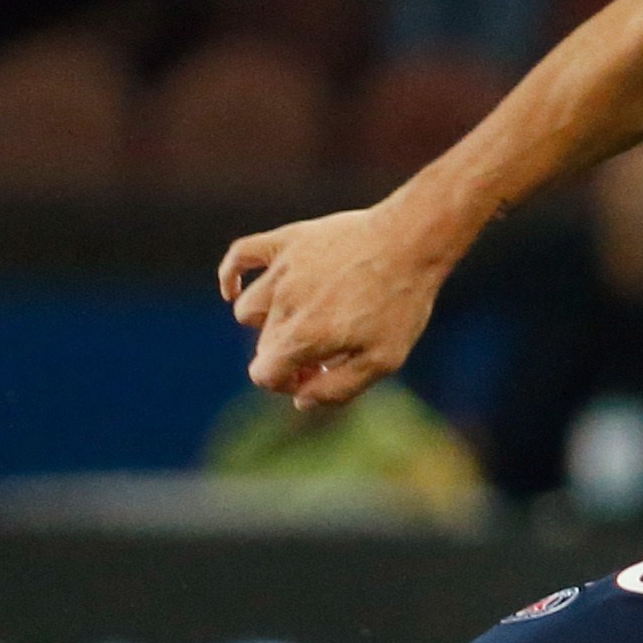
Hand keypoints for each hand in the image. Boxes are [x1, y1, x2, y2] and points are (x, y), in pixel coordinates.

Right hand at [219, 201, 451, 411]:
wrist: (412, 240)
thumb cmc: (401, 303)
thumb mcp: (383, 360)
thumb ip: (338, 389)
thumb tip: (300, 401)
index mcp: (304, 337)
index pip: (264, 374)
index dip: (287, 382)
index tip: (315, 373)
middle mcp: (284, 303)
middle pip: (263, 344)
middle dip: (288, 354)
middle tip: (329, 346)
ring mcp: (282, 270)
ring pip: (248, 308)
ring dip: (267, 321)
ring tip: (303, 316)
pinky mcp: (287, 240)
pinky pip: (240, 254)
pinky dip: (230, 275)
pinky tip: (233, 290)